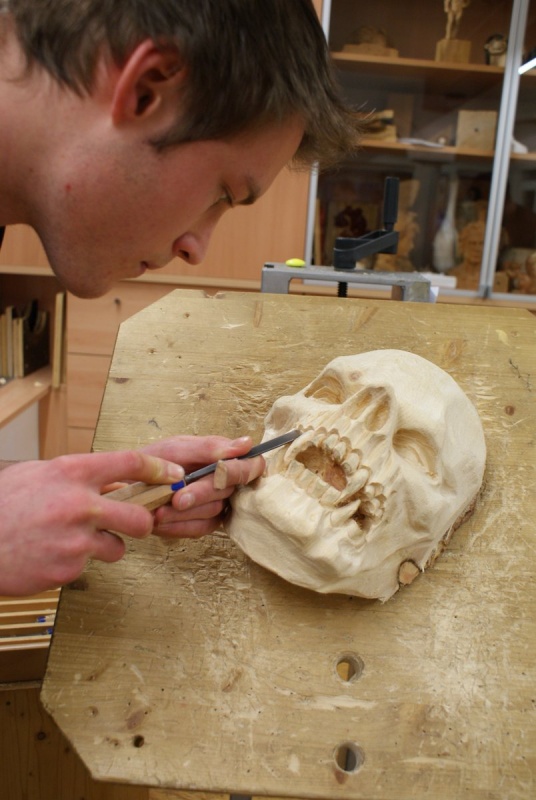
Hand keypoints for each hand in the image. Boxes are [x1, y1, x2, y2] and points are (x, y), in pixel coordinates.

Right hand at [0, 451, 183, 595]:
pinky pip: (87, 567)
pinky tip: (50, 555)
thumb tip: (112, 482)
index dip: (159, 470)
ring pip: (117, 548)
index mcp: (71, 472)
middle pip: (140, 517)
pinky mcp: (68, 568)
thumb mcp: (38, 475)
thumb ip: (77, 477)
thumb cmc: (2, 506)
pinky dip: (74, 563)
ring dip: (104, 547)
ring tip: (72, 542)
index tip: (173, 475)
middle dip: (143, 524)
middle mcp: (78, 503)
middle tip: (134, 525)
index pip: (130, 463)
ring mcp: (75, 539)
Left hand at [140, 435, 264, 538]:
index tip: (221, 471)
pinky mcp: (201, 525)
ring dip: (186, 512)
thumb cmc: (153, 460)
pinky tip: (160, 520)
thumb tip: (246, 443)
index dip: (241, 471)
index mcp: (224, 460)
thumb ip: (209, 447)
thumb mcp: (177, 447)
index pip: (251, 466)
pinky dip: (179, 525)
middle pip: (229, 491)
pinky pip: (199, 528)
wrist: (124, 483)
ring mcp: (215, 506)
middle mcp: (225, 484)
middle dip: (201, 494)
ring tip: (159, 509)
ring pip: (214, 512)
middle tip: (177, 497)